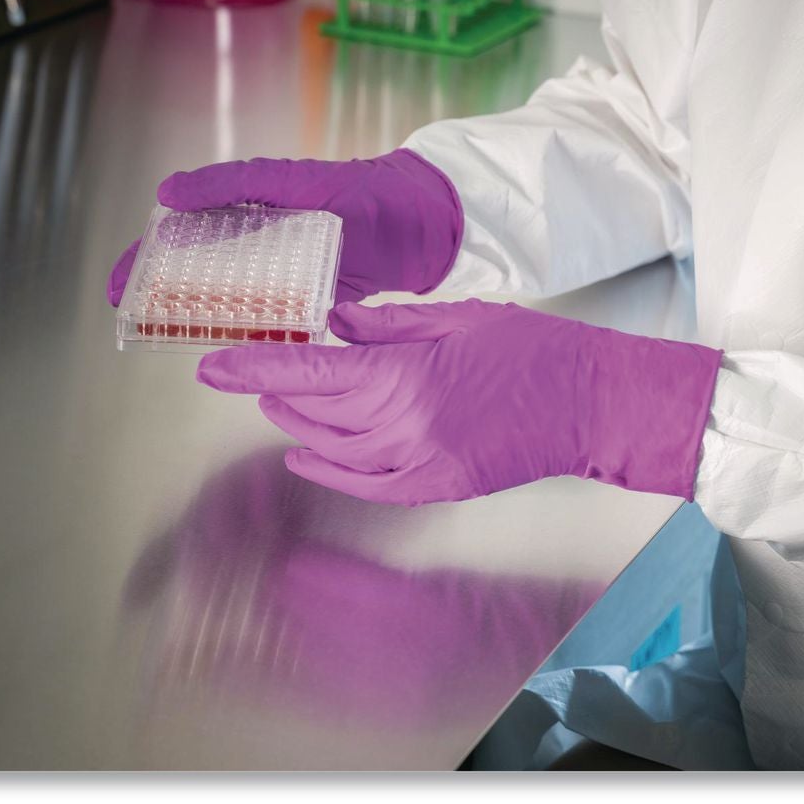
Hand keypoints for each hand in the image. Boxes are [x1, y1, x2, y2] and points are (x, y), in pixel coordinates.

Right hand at [106, 148, 462, 306]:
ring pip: (231, 297)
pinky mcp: (316, 300)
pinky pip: (274, 320)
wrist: (428, 223)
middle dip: (160, 291)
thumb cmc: (367, 190)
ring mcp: (288, 272)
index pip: (185, 230)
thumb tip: (169, 190)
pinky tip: (230, 349)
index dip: (147, 257)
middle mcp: (265, 241)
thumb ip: (235, 183)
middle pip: (199, 268)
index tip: (117, 282)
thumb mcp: (295, 181)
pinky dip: (251, 333)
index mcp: (254, 206)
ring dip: (199, 315)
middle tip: (126, 311)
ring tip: (165, 334)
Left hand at [195, 299, 722, 505]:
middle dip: (273, 393)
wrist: (591, 403)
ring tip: (278, 406)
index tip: (212, 365)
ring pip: (333, 451)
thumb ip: (386, 323)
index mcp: (406, 374)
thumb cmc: (534, 349)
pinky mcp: (438, 487)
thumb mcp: (456, 317)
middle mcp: (405, 426)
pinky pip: (366, 485)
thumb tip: (332, 323)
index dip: (253, 370)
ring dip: (297, 429)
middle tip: (247, 372)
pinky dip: (329, 471)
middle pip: (314, 414)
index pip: (308, 374)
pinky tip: (306, 455)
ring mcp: (421, 464)